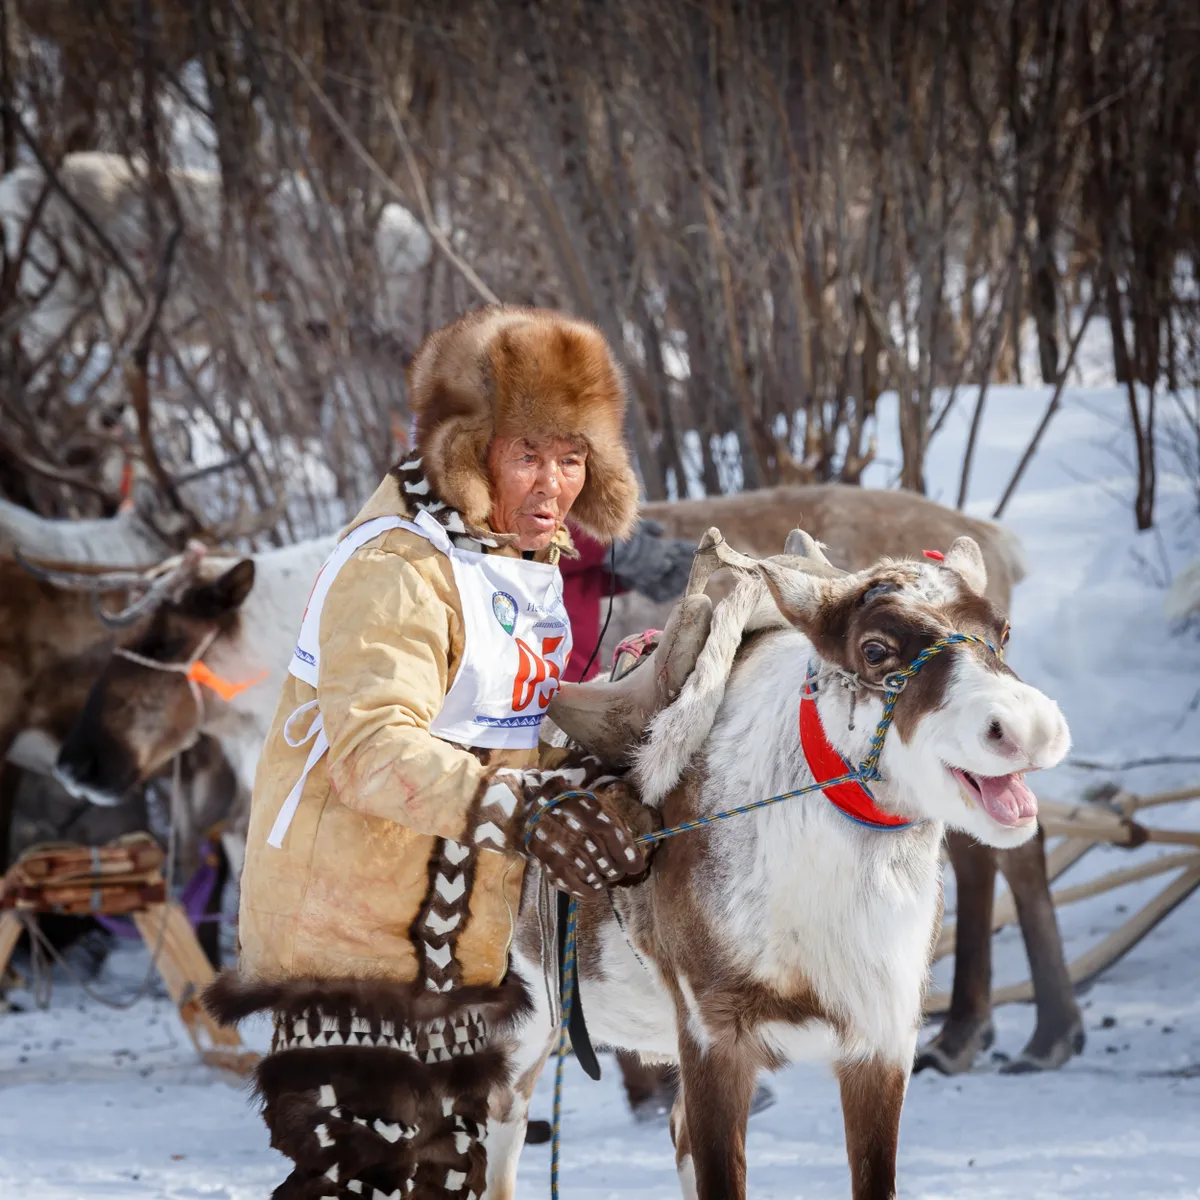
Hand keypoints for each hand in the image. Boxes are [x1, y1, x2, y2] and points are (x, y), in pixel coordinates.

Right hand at [525, 784, 650, 897]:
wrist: (542, 805)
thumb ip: (621, 834)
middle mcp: (576, 831)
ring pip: (594, 877)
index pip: (615, 840)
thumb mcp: (602, 809)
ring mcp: (561, 849)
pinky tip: (592, 888)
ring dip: (602, 880)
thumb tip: (636, 865)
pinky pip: (574, 886)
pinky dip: (587, 891)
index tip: (634, 866)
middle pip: (607, 863)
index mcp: (590, 813)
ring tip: (602, 876)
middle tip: (615, 870)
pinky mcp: (550, 863)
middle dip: (615, 871)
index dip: (628, 856)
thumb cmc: (578, 808)